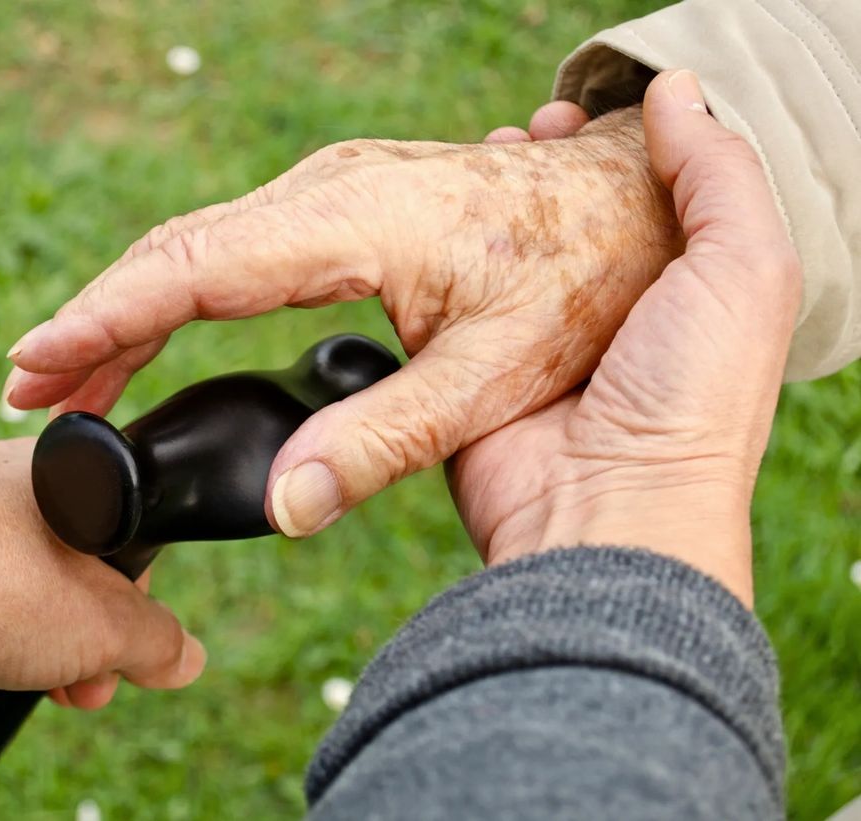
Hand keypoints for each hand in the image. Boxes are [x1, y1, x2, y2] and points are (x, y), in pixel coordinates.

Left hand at [0, 439, 205, 709]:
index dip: (129, 603)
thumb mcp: (103, 622)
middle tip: (78, 687)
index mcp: (60, 470)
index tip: (125, 651)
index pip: (117, 537)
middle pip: (57, 573)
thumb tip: (183, 658)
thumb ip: (153, 641)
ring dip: (11, 652)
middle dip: (71, 642)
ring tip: (8, 685)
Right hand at [3, 103, 679, 539]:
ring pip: (195, 244)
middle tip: (27, 390)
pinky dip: (175, 290)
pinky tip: (150, 330)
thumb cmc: (583, 283)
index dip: (106, 320)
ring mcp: (332, 187)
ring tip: (67, 374)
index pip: (194, 270)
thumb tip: (281, 508)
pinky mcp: (340, 201)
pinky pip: (233, 243)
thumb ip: (383, 440)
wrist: (635, 209)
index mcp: (355, 223)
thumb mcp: (492, 373)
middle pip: (174, 253)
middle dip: (93, 322)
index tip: (36, 364)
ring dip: (126, 307)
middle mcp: (328, 190)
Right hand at [450, 71, 801, 605]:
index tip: (567, 118)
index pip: (634, 198)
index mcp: (671, 290)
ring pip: (496, 262)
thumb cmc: (691, 398)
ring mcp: (528, 351)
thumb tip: (673, 93)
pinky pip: (441, 317)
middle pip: (558, 223)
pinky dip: (432, 274)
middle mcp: (600, 317)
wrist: (607, 512)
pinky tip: (428, 235)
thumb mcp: (743, 269)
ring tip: (472, 162)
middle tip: (514, 135)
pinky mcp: (465, 382)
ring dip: (480, 211)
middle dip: (533, 173)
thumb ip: (718, 176)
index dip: (602, 150)